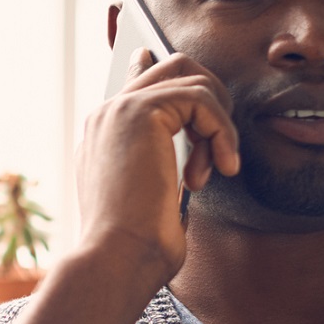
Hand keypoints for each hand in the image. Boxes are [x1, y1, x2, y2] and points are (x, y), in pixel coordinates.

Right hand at [74, 49, 240, 285]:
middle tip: (219, 149)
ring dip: (219, 123)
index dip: (163, 69)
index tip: (181, 73)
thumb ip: (167, 161)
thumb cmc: (136, 245)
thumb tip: (196, 148)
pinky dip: (221, 132)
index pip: (137, 80)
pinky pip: (202, 98)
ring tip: (217, 168)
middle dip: (211, 99)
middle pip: (172, 67)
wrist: (117, 257)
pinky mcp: (141, 111)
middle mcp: (105, 115)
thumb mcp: (155, 196)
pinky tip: (220, 167)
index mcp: (102, 135)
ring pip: (192, 78)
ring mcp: (119, 109)